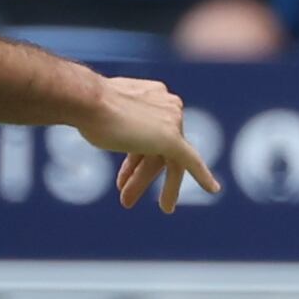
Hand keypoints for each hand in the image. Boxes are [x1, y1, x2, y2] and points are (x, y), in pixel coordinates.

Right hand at [84, 74, 220, 212]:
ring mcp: (172, 122)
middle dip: (140, 173)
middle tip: (127, 196)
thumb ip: (116, 116)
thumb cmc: (85, 104)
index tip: (123, 177)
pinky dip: (203, 176)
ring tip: (131, 203)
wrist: (87, 100)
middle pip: (157, 148)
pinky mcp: (172, 139)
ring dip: (143, 182)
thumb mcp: (103, 109)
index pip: (149, 132)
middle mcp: (168, 106)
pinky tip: (213, 190)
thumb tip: (106, 123)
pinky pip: (191, 161)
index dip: (134, 157)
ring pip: (163, 160)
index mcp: (155, 95)